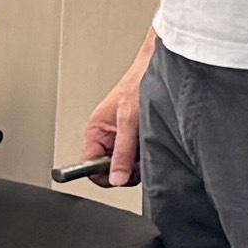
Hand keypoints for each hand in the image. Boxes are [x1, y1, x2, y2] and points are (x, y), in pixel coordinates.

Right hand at [83, 39, 155, 187]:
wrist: (159, 69)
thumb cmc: (139, 84)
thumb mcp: (129, 121)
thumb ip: (122, 153)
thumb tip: (116, 178)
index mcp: (96, 131)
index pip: (89, 166)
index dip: (103, 174)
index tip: (119, 175)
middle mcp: (107, 137)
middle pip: (109, 169)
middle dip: (125, 168)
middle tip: (138, 156)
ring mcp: (122, 139)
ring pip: (126, 165)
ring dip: (138, 161)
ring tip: (146, 142)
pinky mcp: (137, 139)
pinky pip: (138, 158)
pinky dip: (146, 155)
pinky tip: (152, 142)